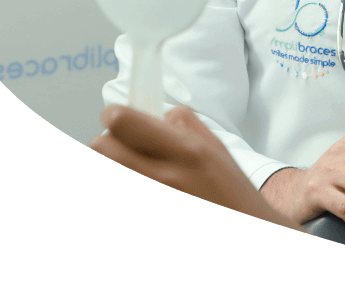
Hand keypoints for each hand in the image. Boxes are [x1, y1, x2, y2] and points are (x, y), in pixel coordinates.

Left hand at [91, 105, 297, 229]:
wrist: (244, 230)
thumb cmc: (231, 194)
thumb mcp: (217, 150)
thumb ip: (185, 125)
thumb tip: (157, 113)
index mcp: (186, 151)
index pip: (122, 122)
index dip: (115, 116)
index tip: (118, 119)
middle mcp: (163, 178)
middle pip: (101, 147)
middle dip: (109, 142)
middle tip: (125, 147)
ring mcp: (151, 200)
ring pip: (107, 170)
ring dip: (116, 166)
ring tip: (138, 170)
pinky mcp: (143, 221)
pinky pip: (118, 195)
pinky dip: (126, 183)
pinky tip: (150, 187)